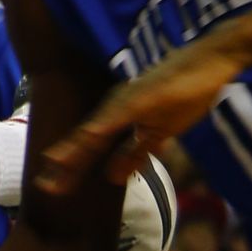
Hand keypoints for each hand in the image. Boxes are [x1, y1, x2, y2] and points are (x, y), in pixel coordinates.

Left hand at [38, 38, 241, 193]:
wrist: (207, 62)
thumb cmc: (182, 93)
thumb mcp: (157, 133)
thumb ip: (135, 153)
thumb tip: (114, 176)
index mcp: (116, 116)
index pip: (88, 147)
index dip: (69, 167)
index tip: (50, 186)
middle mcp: (115, 108)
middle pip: (85, 142)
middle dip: (66, 166)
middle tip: (44, 188)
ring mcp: (127, 103)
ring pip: (95, 132)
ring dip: (76, 151)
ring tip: (53, 166)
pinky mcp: (143, 98)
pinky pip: (121, 116)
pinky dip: (103, 128)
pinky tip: (90, 137)